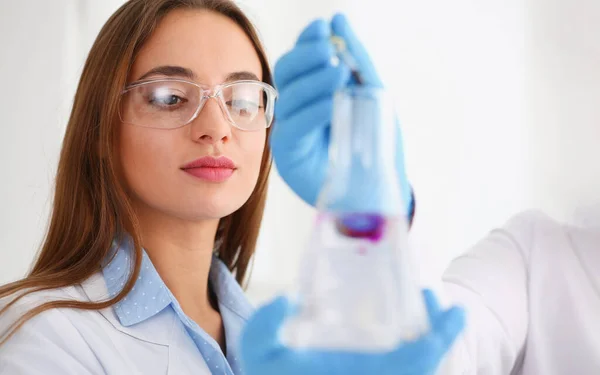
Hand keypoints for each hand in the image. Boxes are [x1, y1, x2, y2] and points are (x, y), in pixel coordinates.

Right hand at [239, 290, 464, 374]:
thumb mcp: (258, 351)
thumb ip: (264, 323)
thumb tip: (290, 298)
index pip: (416, 362)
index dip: (441, 337)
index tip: (456, 309)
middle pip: (426, 365)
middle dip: (439, 332)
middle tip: (434, 298)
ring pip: (418, 369)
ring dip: (428, 339)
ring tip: (422, 304)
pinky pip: (405, 369)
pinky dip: (415, 351)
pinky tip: (403, 329)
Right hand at [271, 13, 412, 211]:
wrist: (379, 189)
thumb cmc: (374, 143)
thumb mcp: (372, 95)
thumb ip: (356, 59)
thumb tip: (338, 19)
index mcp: (311, 94)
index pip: (299, 60)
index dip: (306, 41)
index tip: (323, 27)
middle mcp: (295, 110)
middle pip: (286, 73)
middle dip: (306, 57)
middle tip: (331, 51)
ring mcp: (288, 132)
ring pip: (289, 97)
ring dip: (314, 82)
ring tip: (339, 73)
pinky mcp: (287, 155)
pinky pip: (294, 127)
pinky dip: (314, 111)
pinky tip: (334, 102)